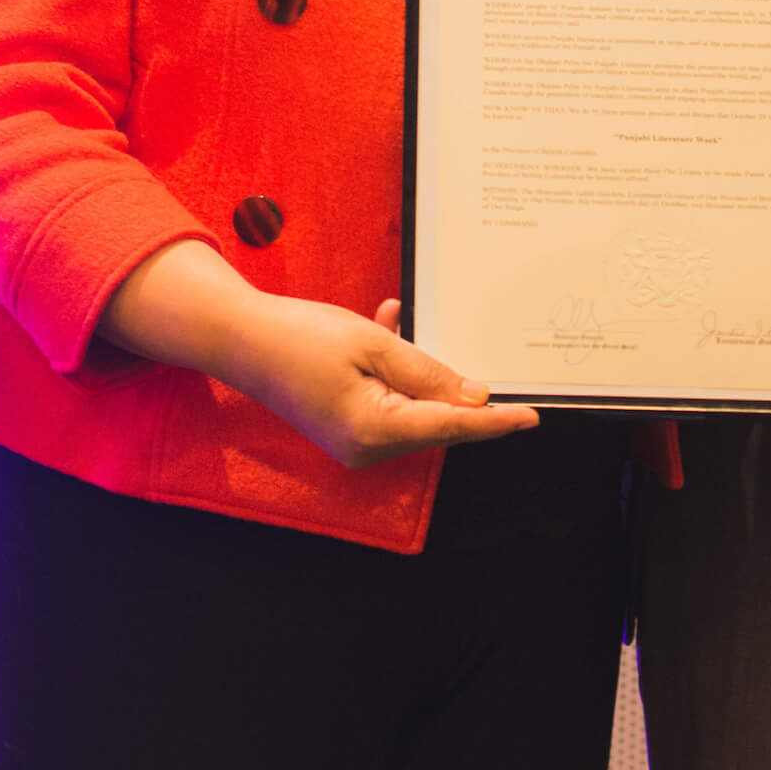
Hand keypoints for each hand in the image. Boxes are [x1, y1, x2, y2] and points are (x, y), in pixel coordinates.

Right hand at [100, 243, 536, 466]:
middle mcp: (365, 447)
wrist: (239, 338)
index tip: (531, 416)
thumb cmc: (298, 337)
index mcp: (374, 431)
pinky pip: (386, 398)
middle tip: (463, 352)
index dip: (495, 422)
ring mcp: (353, 440)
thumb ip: (428, 372)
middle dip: (448, 383)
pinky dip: (392, 366)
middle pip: (433, 418)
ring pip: (412, 404)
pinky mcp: (345, 425)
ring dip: (414, 365)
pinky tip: (386, 323)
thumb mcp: (374, 345)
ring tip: (394, 322)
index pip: (451, 427)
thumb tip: (473, 398)